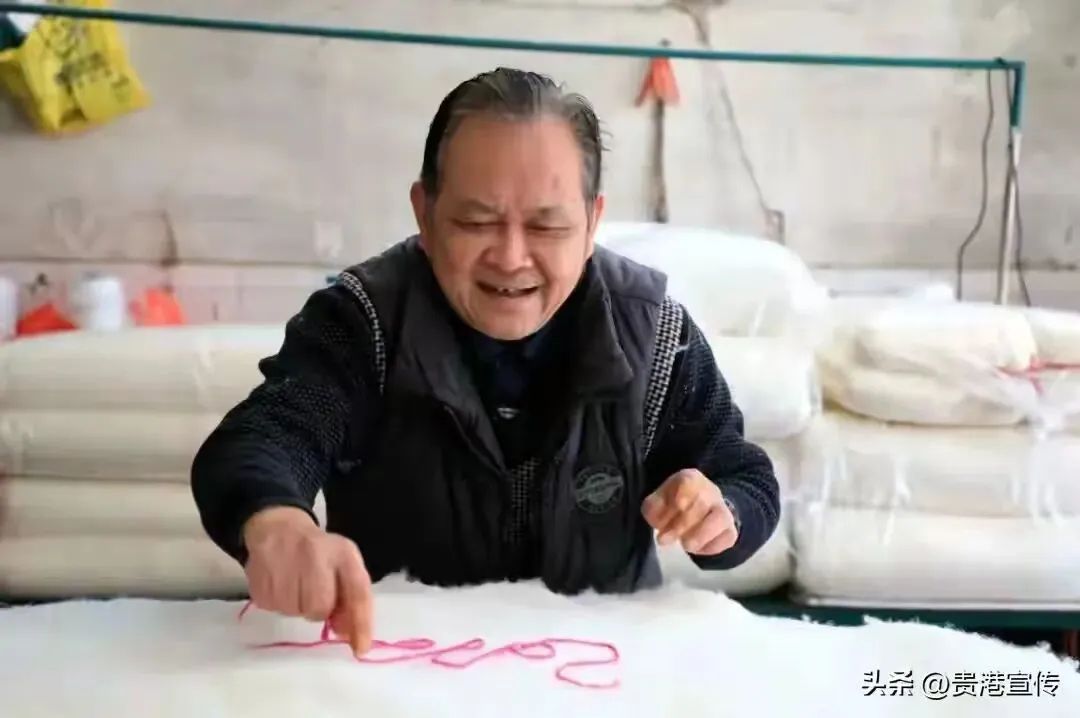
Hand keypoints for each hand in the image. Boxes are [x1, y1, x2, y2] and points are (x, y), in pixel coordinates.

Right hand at [242, 507, 372, 656]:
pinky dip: (280, 602)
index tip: (360, 649)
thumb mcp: (344, 565)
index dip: (360, 622)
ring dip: (298, 606)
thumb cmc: (319, 552)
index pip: (357, 591)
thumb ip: (352, 598)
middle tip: (314, 592)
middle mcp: (315, 555)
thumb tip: (350, 636)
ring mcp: (284, 565)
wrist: (278, 528)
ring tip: (297, 584)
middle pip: (319, 608)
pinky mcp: (261, 577)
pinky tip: (281, 583)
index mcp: (342, 553)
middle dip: (319, 609)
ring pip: (296, 612)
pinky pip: (274, 608)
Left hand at [641, 469, 737, 555]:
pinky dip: (710, 546)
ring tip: (684, 545)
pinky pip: (727, 537)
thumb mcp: (657, 502)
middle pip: (700, 504)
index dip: (671, 507)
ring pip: (719, 519)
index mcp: (691, 478)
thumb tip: (657, 520)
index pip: (686, 486)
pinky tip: (697, 548)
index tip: (659, 525)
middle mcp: (711, 491)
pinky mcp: (731, 530)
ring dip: (698, 536)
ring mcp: (724, 509)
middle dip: (680, 526)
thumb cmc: (674, 506)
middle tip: (664, 540)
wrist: (702, 512)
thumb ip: (653, 508)